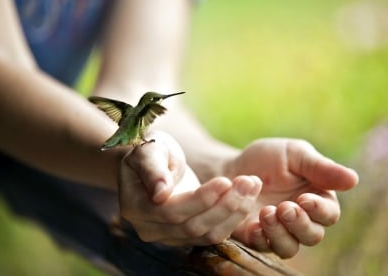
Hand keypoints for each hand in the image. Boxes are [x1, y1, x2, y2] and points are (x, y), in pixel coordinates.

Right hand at [118, 131, 261, 245]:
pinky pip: (214, 234)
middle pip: (192, 226)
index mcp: (136, 208)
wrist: (153, 165)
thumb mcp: (147, 151)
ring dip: (234, 213)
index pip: (172, 211)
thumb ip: (152, 169)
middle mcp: (150, 229)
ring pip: (207, 234)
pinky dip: (234, 218)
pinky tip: (248, 197)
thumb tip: (160, 193)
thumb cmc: (150, 153)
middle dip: (224, 205)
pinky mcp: (187, 237)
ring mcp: (169, 237)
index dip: (201, 199)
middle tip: (248, 182)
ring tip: (251, 187)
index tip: (225, 180)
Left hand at [225, 138, 358, 257]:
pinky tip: (254, 225)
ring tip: (267, 212)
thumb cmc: (268, 158)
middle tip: (284, 207)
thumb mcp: (294, 154)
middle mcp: (301, 221)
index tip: (304, 199)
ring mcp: (278, 232)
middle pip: (312, 235)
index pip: (328, 214)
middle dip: (300, 224)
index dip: (320, 210)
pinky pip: (263, 247)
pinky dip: (261, 238)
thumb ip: (320, 167)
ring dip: (280, 233)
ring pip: (289, 247)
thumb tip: (354, 179)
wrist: (232, 167)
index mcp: (316, 199)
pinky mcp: (256, 237)